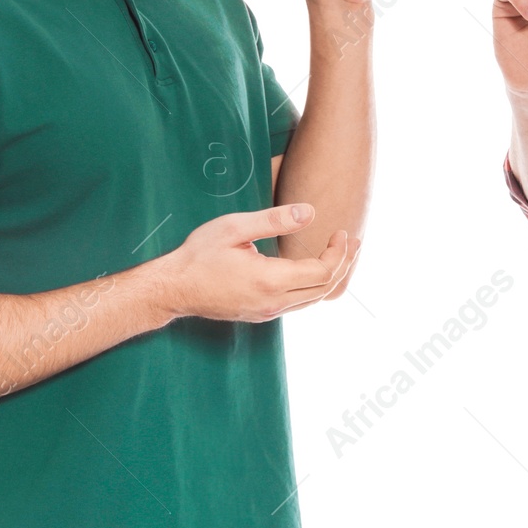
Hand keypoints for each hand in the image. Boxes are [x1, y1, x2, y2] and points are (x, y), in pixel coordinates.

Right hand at [159, 203, 358, 323]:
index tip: (341, 231)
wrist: (173, 289)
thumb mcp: (234, 227)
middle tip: (354, 241)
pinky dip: (314, 286)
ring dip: (331, 277)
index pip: (322, 272)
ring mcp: (267, 312)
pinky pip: (298, 303)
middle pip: (324, 289)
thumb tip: (310, 212)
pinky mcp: (260, 314)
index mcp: (270, 281)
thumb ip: (274, 220)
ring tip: (342, 253)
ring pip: (313, 300)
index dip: (338, 252)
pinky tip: (314, 268)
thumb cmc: (199, 254)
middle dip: (344, 264)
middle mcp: (273, 303)